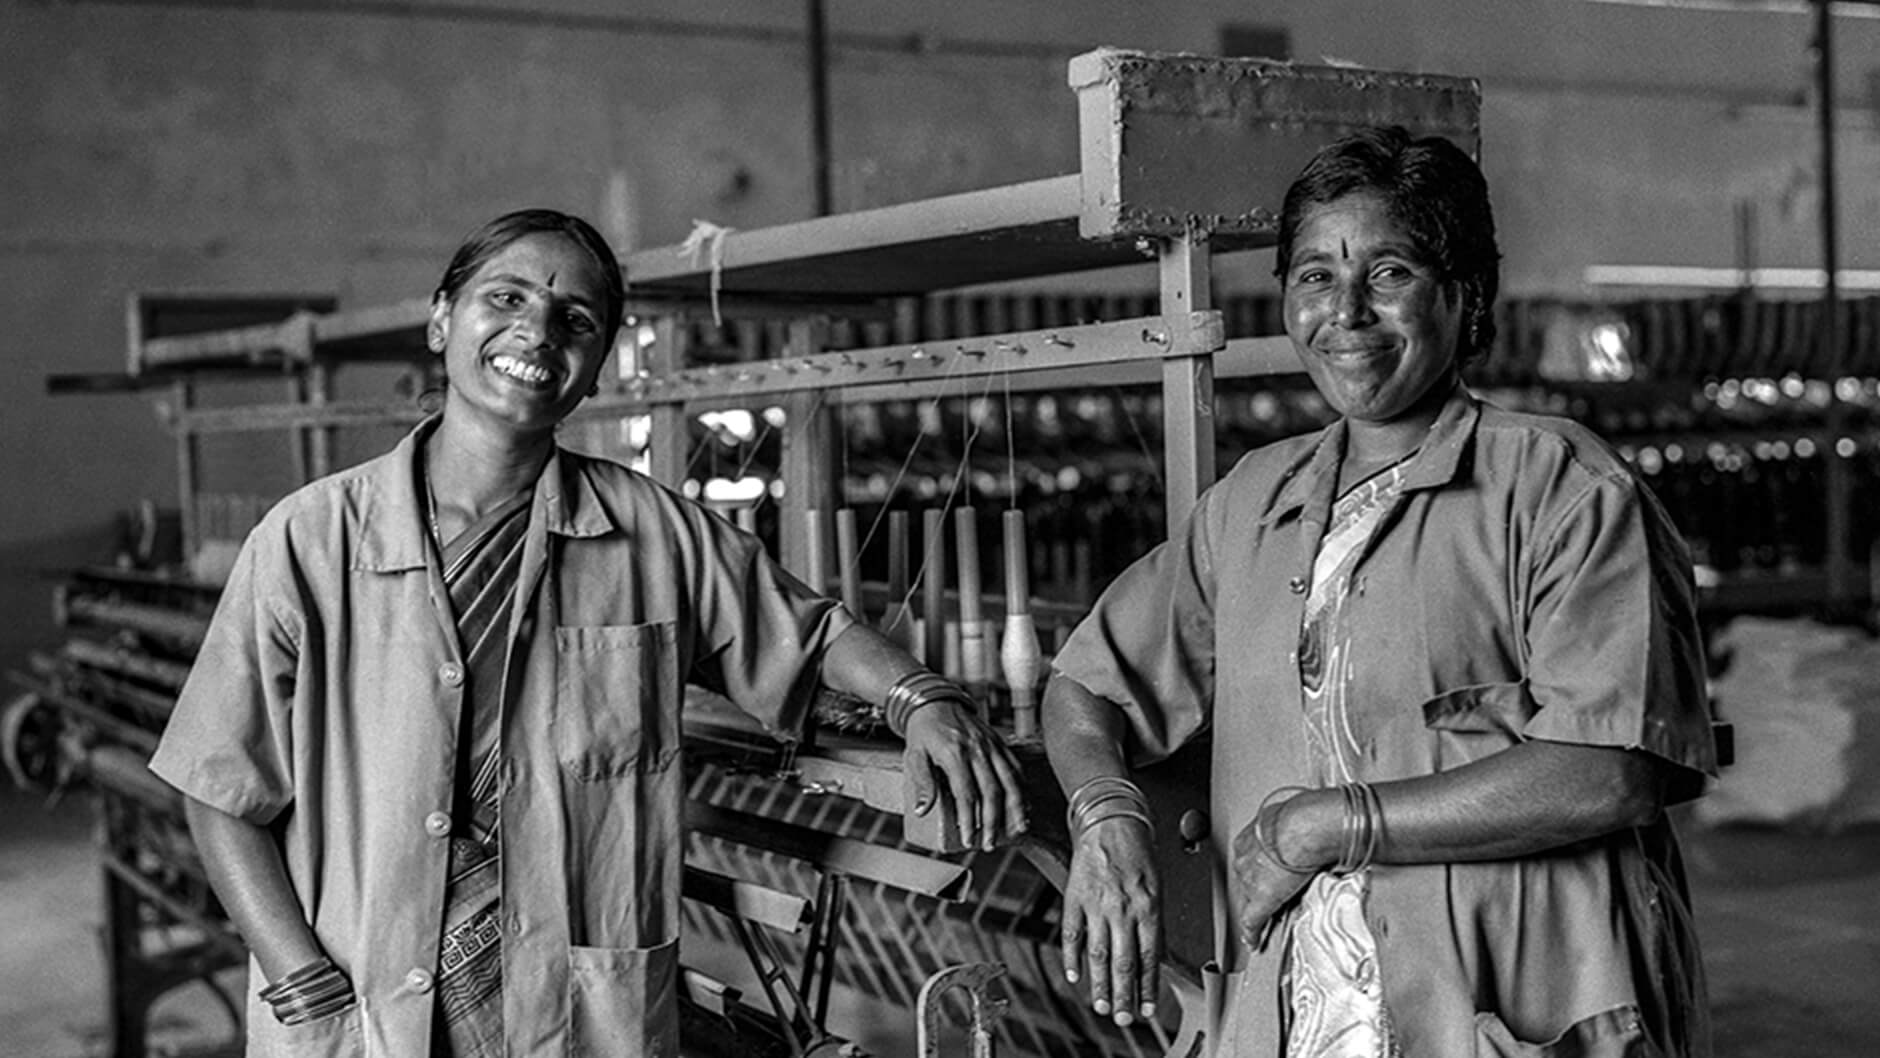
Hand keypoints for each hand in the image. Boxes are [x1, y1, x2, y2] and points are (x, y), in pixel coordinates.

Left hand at [903, 701, 1028, 850]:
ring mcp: (991, 745)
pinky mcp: (999, 743)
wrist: (936, 701)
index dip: (969, 819)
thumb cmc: (923, 732)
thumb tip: (922, 811)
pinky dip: (1021, 790)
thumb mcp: (914, 756)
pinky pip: (1015, 768)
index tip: (968, 839)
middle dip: (993, 822)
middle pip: (992, 792)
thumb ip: (921, 783)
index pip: (966, 794)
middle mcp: (977, 749)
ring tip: (1016, 832)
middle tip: (988, 844)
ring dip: (1014, 810)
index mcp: (955, 754)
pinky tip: (1023, 807)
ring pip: (1010, 781)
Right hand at [1061, 815, 1159, 1026]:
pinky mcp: (1075, 897)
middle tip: (1122, 1018)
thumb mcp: (1157, 887)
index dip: (1147, 987)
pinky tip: (1075, 976)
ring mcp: (1097, 904)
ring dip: (1100, 984)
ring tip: (1102, 1005)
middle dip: (1124, 996)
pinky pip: (1072, 934)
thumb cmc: (1137, 852)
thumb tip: (1152, 958)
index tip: (1145, 1009)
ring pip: (1097, 954)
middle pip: (1123, 962)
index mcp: (1148, 907)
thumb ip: (1153, 923)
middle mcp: (1123, 909)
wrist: (1110, 821)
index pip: (1149, 958)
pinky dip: (1071, 958)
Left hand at [1229, 791, 1324, 949]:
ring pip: (1250, 898)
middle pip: (1247, 879)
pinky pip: (1253, 920)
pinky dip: (1252, 933)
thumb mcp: (1290, 816)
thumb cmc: (1304, 816)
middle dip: (1257, 886)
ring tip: (1271, 914)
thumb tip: (1305, 825)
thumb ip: (1290, 828)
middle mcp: (1246, 858)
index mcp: (1252, 837)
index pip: (1250, 859)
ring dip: (1259, 905)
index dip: (1258, 870)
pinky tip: (1253, 941)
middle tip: (1274, 892)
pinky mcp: (1262, 899)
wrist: (1306, 827)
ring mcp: (1252, 879)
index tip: (1266, 874)